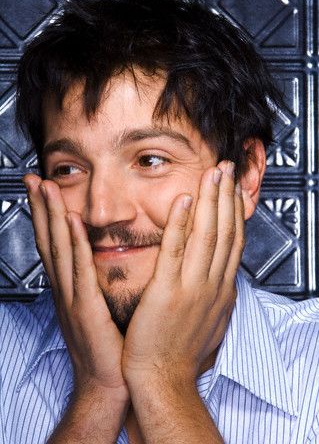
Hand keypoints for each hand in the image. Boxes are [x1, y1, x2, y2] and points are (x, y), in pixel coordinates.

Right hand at [23, 174, 128, 401]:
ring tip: (46, 188)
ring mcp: (73, 297)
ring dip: (53, 217)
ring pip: (60, 249)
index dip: (46, 216)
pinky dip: (75, 245)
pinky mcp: (87, 308)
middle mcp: (66, 289)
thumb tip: (100, 261)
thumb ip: (94, 284)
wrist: (107, 383)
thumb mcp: (96, 309)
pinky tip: (72, 223)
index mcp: (70, 288)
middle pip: (50, 240)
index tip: (44, 190)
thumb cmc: (107, 348)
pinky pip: (80, 270)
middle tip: (34, 179)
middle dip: (41, 207)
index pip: (55, 245)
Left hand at [122, 161, 243, 386]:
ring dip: (210, 201)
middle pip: (225, 231)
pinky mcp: (167, 292)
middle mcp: (211, 285)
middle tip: (225, 168)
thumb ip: (216, 294)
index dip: (234, 212)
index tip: (232, 190)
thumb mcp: (211, 321)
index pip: (233, 242)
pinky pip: (176, 250)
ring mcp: (191, 287)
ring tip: (211, 174)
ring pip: (207, 235)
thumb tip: (221, 276)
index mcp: (220, 291)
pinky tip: (184, 201)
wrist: (163, 380)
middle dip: (226, 196)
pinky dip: (181, 223)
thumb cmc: (181, 353)